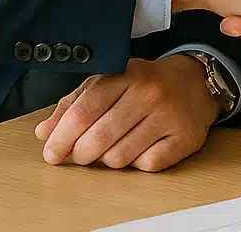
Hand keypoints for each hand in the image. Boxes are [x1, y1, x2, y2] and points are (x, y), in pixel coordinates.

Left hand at [32, 55, 218, 171]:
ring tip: (116, 146)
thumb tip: (45, 132)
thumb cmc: (145, 85)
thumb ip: (74, 105)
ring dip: (109, 159)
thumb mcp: (108, 83)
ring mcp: (168, 115)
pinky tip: (142, 147)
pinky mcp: (184, 137)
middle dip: (81, 155)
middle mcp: (148, 92)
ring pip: (119, 157)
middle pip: (97, 140)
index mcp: (124, 74)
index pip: (82, 112)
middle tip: (82, 155)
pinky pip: (146, 165)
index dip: (61, 138)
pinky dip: (138, 163)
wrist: (195, 83)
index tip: (52, 153)